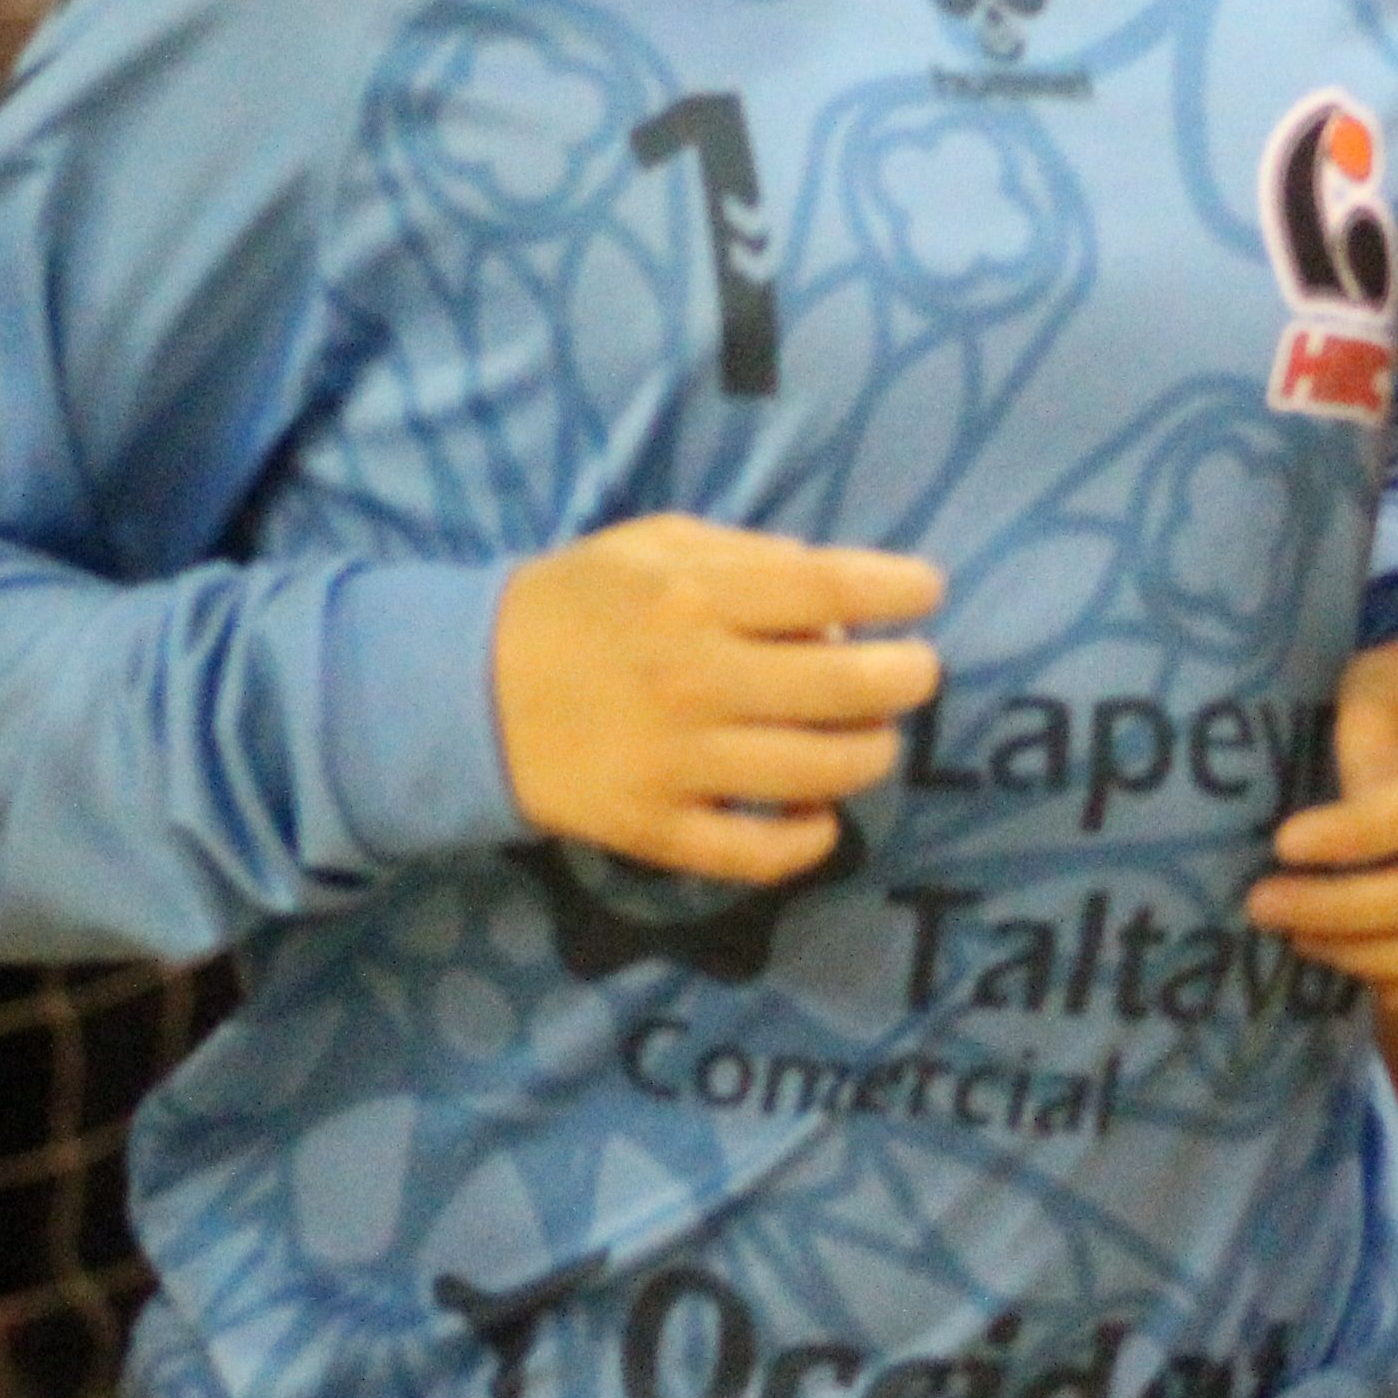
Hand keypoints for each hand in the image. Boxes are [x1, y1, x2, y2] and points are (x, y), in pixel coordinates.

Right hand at [491, 516, 940, 884]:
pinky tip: (823, 817)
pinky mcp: (657, 831)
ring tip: (874, 738)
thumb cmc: (576, 604)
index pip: (827, 590)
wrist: (468, 692)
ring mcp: (678, 764)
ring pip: (818, 773)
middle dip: (907, 677)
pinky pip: (757, 853)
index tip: (928, 592)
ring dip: (872, 754)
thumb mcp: (652, 544)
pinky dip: (809, 841)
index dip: (897, 590)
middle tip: (920, 671)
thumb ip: (746, 556)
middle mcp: (695, 680)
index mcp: (692, 596)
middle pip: (844, 686)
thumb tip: (836, 590)